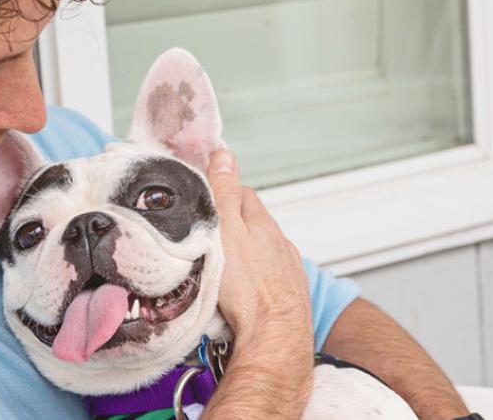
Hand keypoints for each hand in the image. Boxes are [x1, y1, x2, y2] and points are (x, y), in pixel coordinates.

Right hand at [206, 150, 313, 351]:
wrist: (274, 337)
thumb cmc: (248, 288)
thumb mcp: (225, 231)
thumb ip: (224, 194)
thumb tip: (224, 155)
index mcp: (263, 223)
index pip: (242, 193)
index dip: (222, 192)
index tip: (204, 196)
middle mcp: (280, 244)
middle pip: (253, 224)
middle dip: (232, 225)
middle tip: (205, 235)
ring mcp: (287, 270)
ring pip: (261, 253)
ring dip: (243, 255)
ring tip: (220, 266)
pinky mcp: (288, 296)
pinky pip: (266, 279)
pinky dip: (253, 280)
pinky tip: (239, 292)